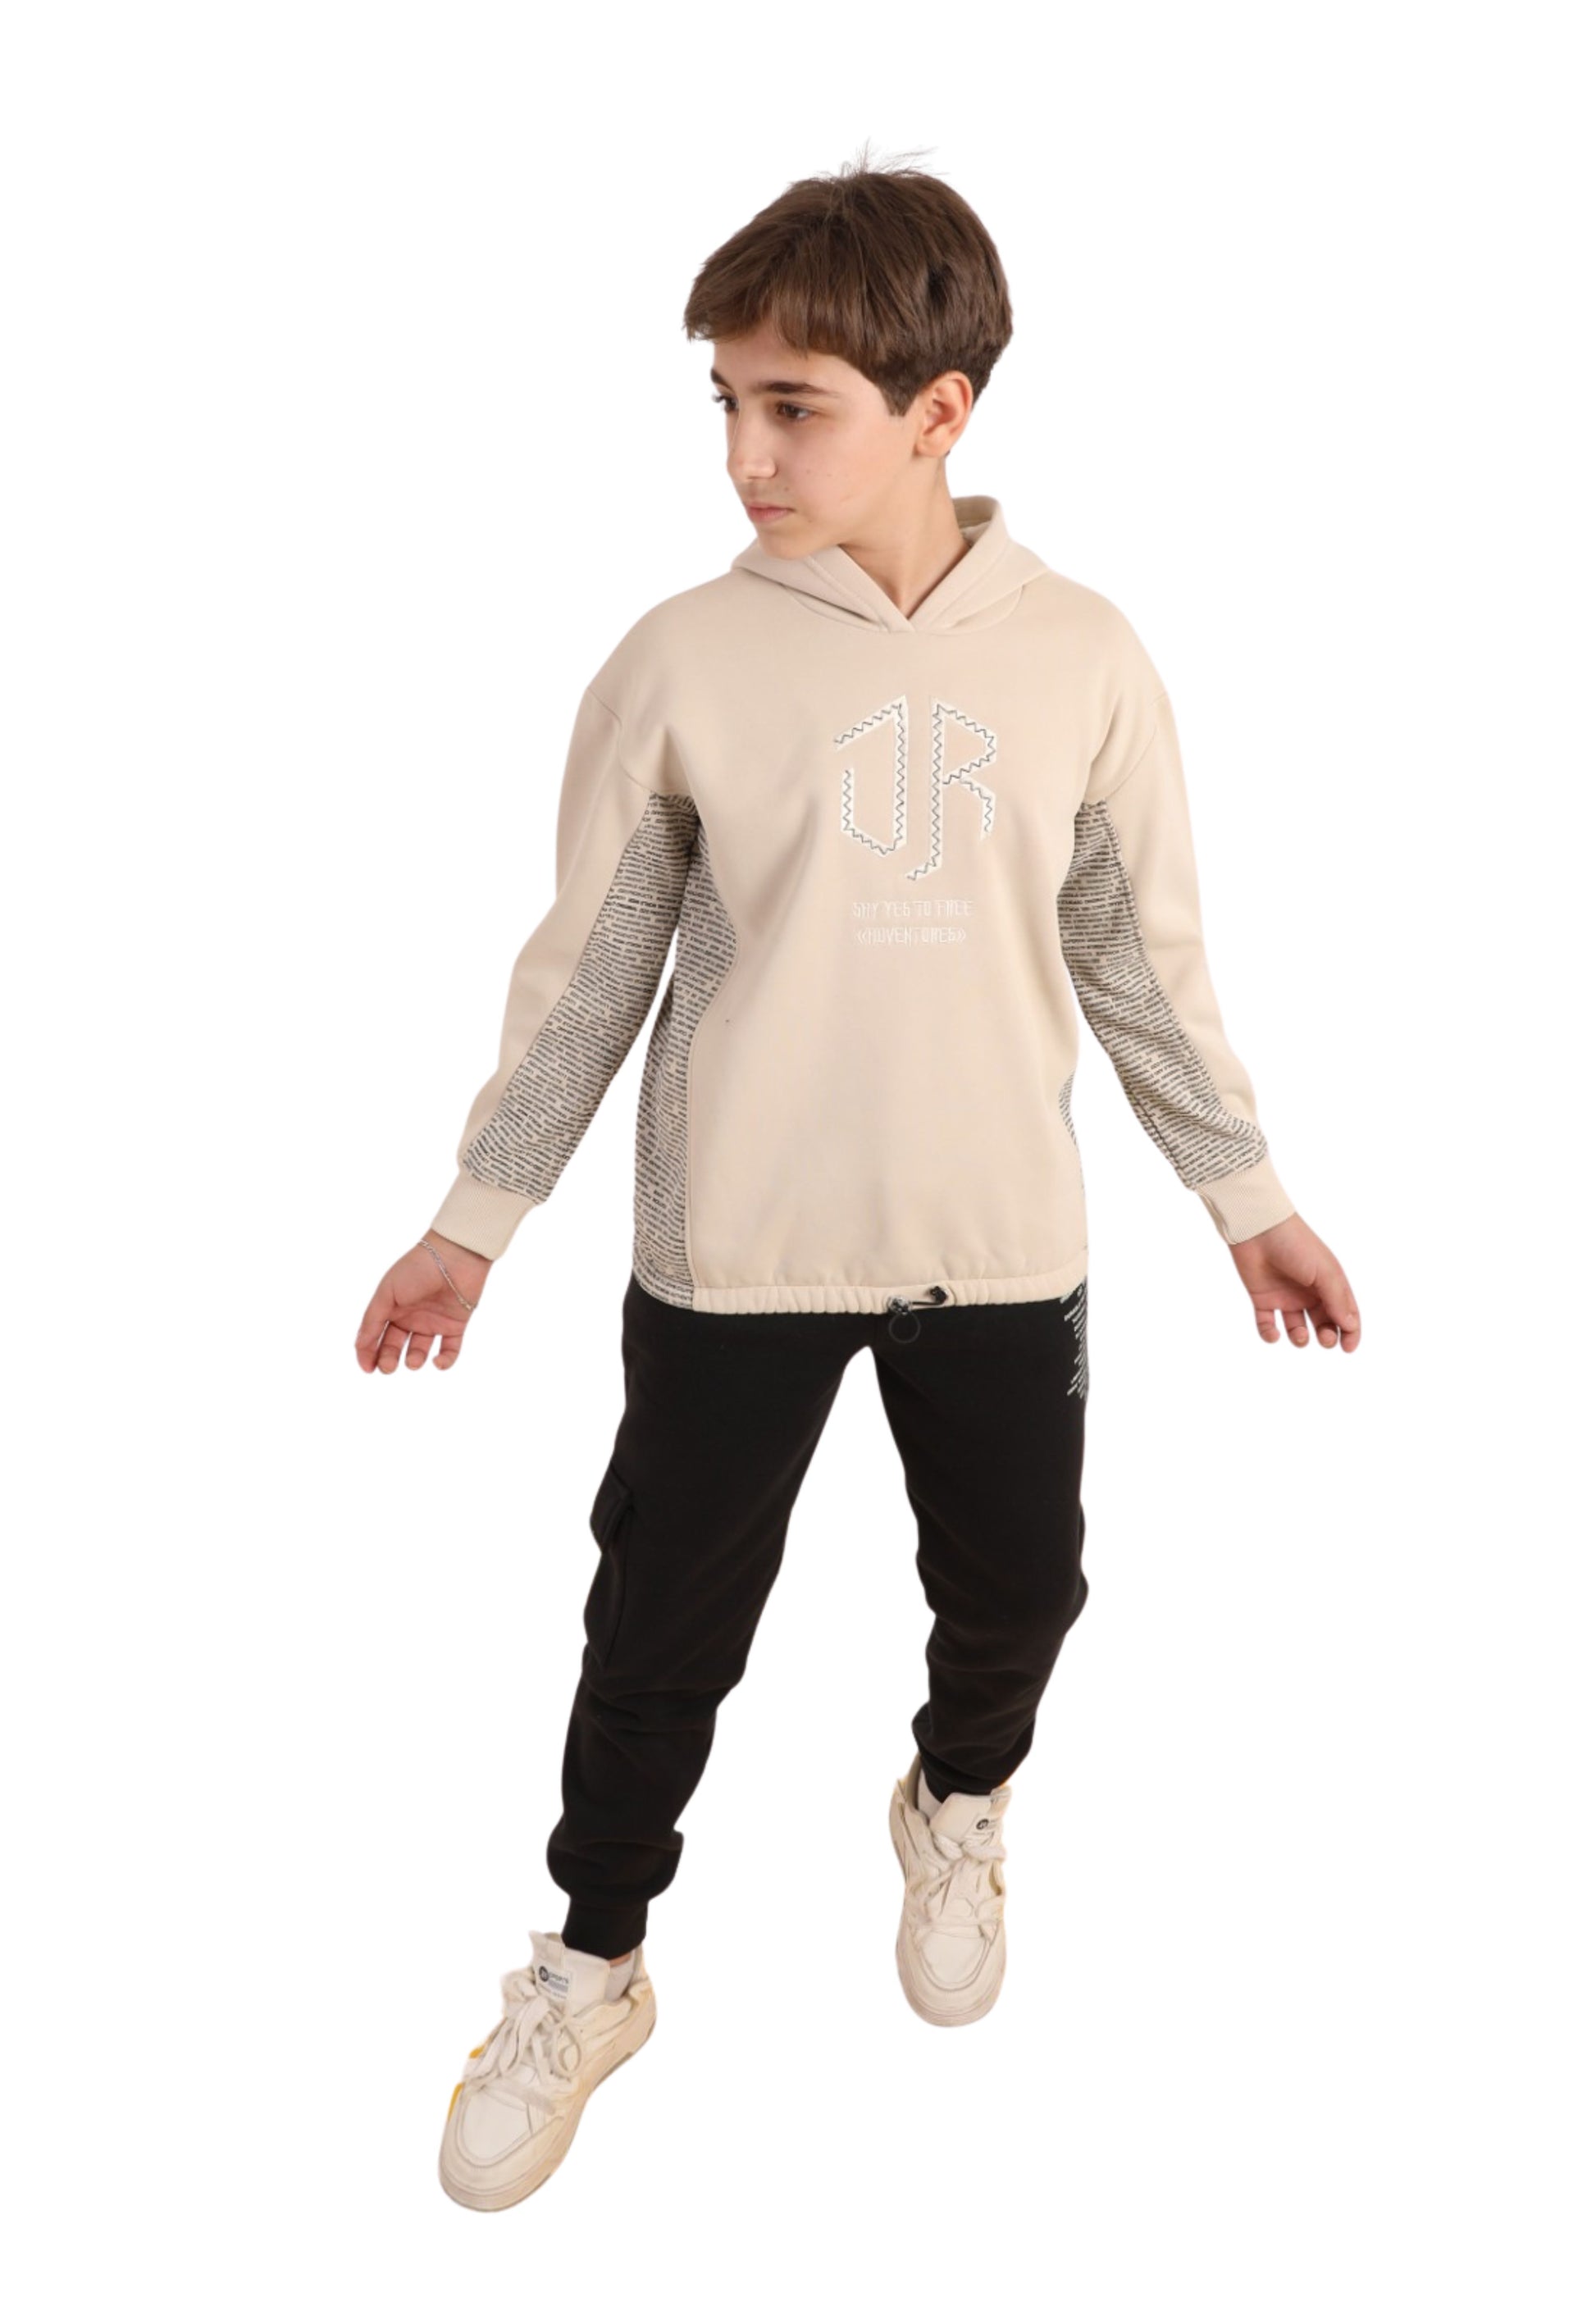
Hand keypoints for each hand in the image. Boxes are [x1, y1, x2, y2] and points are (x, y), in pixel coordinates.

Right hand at [354, 1234, 493, 1373]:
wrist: (454, 1256)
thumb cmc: (416, 1269)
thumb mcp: (387, 1293)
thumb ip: (372, 1320)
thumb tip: (359, 1347)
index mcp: (391, 1307)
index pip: (375, 1336)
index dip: (368, 1353)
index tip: (368, 1369)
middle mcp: (410, 1316)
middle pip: (394, 1346)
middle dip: (388, 1359)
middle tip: (389, 1367)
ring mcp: (433, 1322)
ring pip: (419, 1351)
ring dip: (414, 1360)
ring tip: (412, 1361)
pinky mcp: (455, 1325)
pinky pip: (450, 1350)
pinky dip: (445, 1361)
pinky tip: (437, 1362)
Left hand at [1229, 1213, 1359, 1350]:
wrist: (1257, 1229)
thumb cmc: (1296, 1245)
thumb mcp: (1324, 1271)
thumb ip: (1337, 1299)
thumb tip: (1351, 1326)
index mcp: (1329, 1283)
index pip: (1345, 1313)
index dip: (1350, 1332)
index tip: (1348, 1348)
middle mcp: (1309, 1292)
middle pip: (1324, 1323)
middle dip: (1327, 1336)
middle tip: (1324, 1338)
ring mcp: (1286, 1296)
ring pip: (1297, 1328)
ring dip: (1300, 1338)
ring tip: (1299, 1335)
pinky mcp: (1263, 1299)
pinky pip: (1267, 1325)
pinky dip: (1269, 1335)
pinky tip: (1274, 1334)